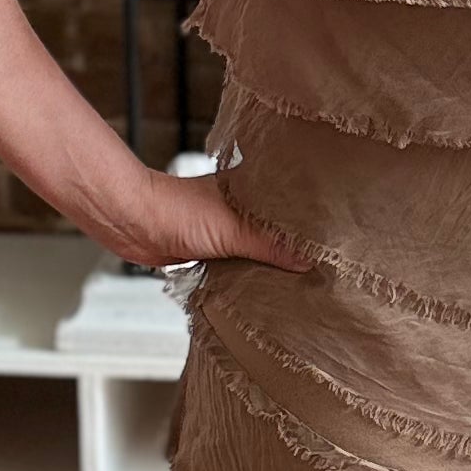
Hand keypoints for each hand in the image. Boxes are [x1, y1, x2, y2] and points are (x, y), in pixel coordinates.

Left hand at [102, 165, 308, 277]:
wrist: (133, 225)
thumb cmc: (175, 210)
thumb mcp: (232, 229)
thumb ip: (270, 245)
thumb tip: (307, 261)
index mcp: (251, 187)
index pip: (292, 200)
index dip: (312, 216)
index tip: (337, 232)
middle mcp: (242, 205)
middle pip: (279, 227)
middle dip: (297, 243)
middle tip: (326, 260)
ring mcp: (228, 227)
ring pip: (261, 246)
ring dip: (274, 260)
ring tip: (304, 275)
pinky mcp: (215, 248)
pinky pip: (243, 261)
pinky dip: (253, 271)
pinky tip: (268, 283)